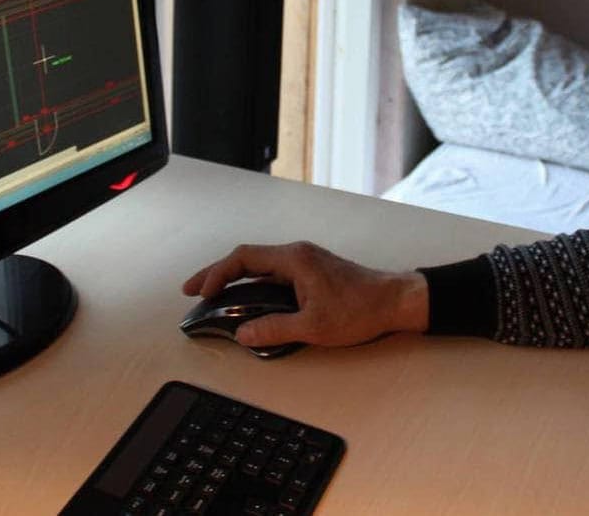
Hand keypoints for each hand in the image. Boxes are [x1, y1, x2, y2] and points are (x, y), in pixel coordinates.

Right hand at [182, 241, 429, 347]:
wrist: (396, 301)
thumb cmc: (360, 310)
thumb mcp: (314, 326)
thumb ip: (274, 329)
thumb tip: (243, 334)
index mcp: (294, 259)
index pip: (244, 258)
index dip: (217, 273)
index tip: (200, 291)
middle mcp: (297, 254)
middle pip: (247, 258)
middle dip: (217, 273)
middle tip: (192, 290)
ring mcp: (305, 262)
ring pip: (259, 266)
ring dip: (234, 279)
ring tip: (212, 296)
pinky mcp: (312, 272)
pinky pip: (273, 273)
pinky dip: (253, 284)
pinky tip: (246, 299)